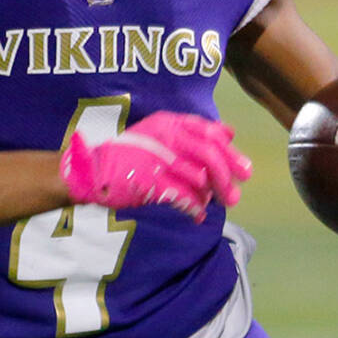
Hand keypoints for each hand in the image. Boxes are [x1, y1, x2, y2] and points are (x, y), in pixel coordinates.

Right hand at [59, 111, 252, 221]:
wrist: (93, 170)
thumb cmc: (129, 155)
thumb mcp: (158, 133)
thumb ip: (190, 133)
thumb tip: (229, 133)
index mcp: (168, 122)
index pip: (208, 131)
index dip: (230, 151)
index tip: (244, 169)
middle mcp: (165, 136)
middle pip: (208, 154)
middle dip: (226, 176)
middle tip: (235, 196)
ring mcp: (156, 159)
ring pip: (198, 178)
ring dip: (210, 196)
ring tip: (213, 205)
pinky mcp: (149, 182)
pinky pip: (183, 197)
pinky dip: (194, 208)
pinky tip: (198, 215)